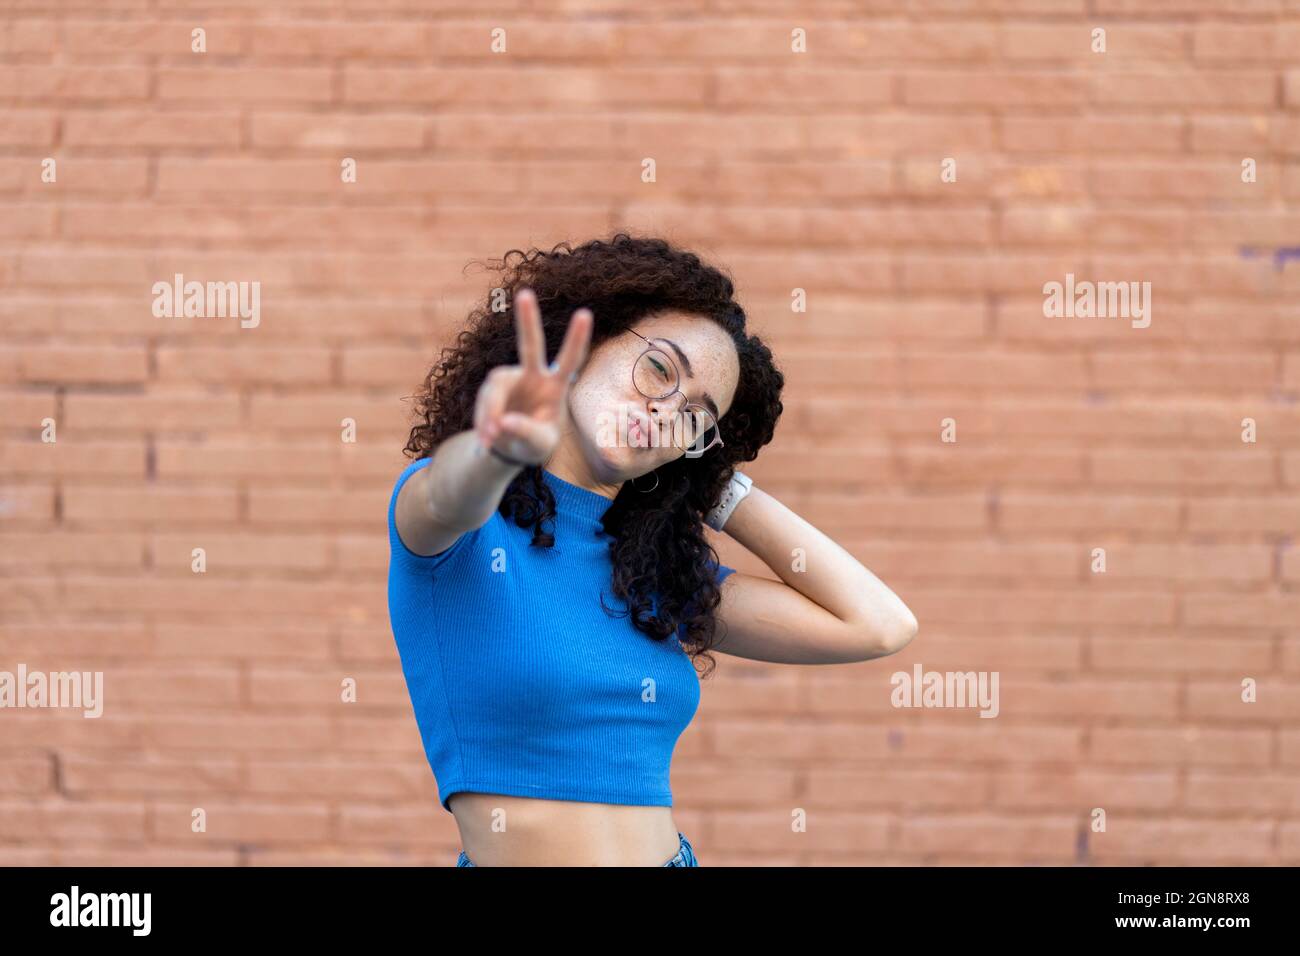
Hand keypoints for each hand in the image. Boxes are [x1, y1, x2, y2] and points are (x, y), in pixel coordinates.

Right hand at [473, 287, 591, 465]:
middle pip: (530, 345)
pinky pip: (484, 402)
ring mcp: (511, 379)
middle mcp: (534, 375)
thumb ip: (526, 433)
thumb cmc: (535, 443)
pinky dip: (484, 422)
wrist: (512, 448)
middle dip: (527, 320)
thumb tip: (503, 423)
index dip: (576, 339)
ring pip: (495, 388)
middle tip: (524, 294)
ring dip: (491, 413)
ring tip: (493, 438)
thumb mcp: (539, 445)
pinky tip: (489, 440)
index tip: (585, 313)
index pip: (570, 360)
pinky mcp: (492, 387)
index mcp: (556, 386)